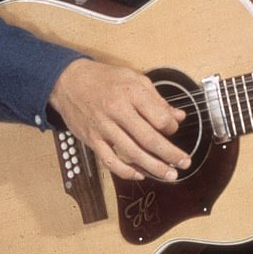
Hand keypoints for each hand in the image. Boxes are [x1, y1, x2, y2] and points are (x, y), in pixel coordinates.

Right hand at [48, 58, 190, 180]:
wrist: (67, 81)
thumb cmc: (103, 79)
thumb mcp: (134, 79)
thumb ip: (157, 100)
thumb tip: (178, 117)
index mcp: (131, 93)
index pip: (159, 117)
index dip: (171, 127)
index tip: (174, 129)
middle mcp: (117, 111)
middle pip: (149, 139)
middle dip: (170, 154)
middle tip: (185, 163)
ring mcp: (103, 127)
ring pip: (132, 153)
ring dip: (154, 167)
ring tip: (170, 174)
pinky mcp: (92, 139)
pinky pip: (110, 161)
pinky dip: (126, 171)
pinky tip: (139, 174)